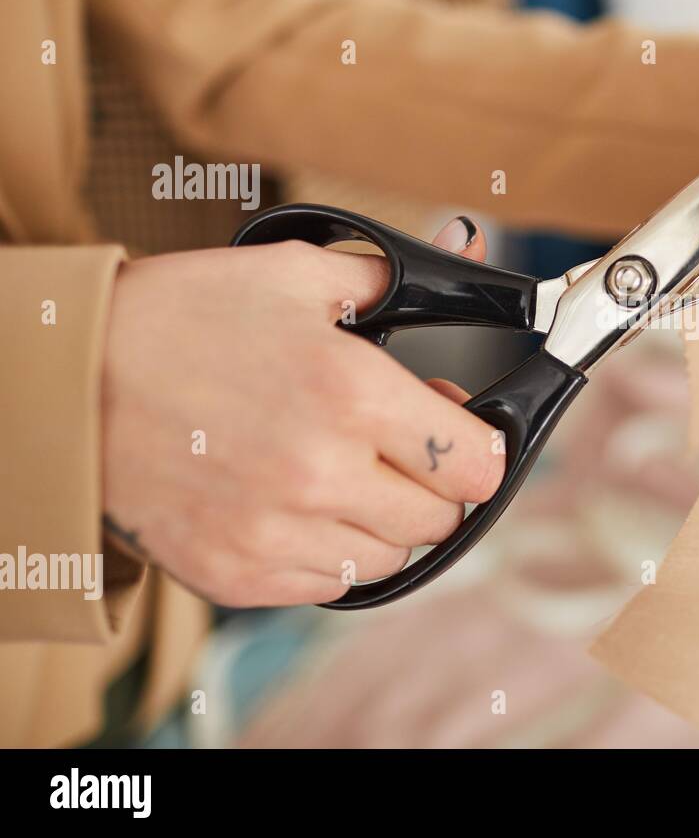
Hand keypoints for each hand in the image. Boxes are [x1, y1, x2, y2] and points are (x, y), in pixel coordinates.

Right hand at [101, 216, 503, 606]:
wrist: (73, 379)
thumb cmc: (183, 319)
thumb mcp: (296, 274)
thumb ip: (394, 280)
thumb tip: (466, 259)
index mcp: (350, 394)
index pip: (475, 464)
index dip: (479, 448)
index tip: (464, 436)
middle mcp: (321, 474)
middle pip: (441, 519)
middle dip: (434, 483)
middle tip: (401, 450)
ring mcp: (277, 533)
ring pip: (391, 559)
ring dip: (386, 522)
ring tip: (346, 475)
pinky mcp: (238, 574)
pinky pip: (330, 584)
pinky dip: (332, 552)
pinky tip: (302, 507)